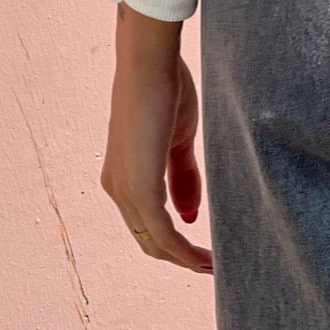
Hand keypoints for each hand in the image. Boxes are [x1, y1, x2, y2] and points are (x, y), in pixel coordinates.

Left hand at [100, 3, 212, 272]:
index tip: (201, 248)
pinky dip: (183, 250)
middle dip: (178, 256)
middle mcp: (116, 189)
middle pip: (147, 239)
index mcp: (122, 176)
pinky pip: (162, 233)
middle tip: (209, 264)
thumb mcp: (178, 141)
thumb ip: (182, 178)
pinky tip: (203, 258)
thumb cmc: (164, 90)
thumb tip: (191, 217)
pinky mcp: (139, 189)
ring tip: (212, 265)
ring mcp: (124, 191)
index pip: (146, 221)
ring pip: (154, 241)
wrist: (150, 64)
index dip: (172, 240)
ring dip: (183, 258)